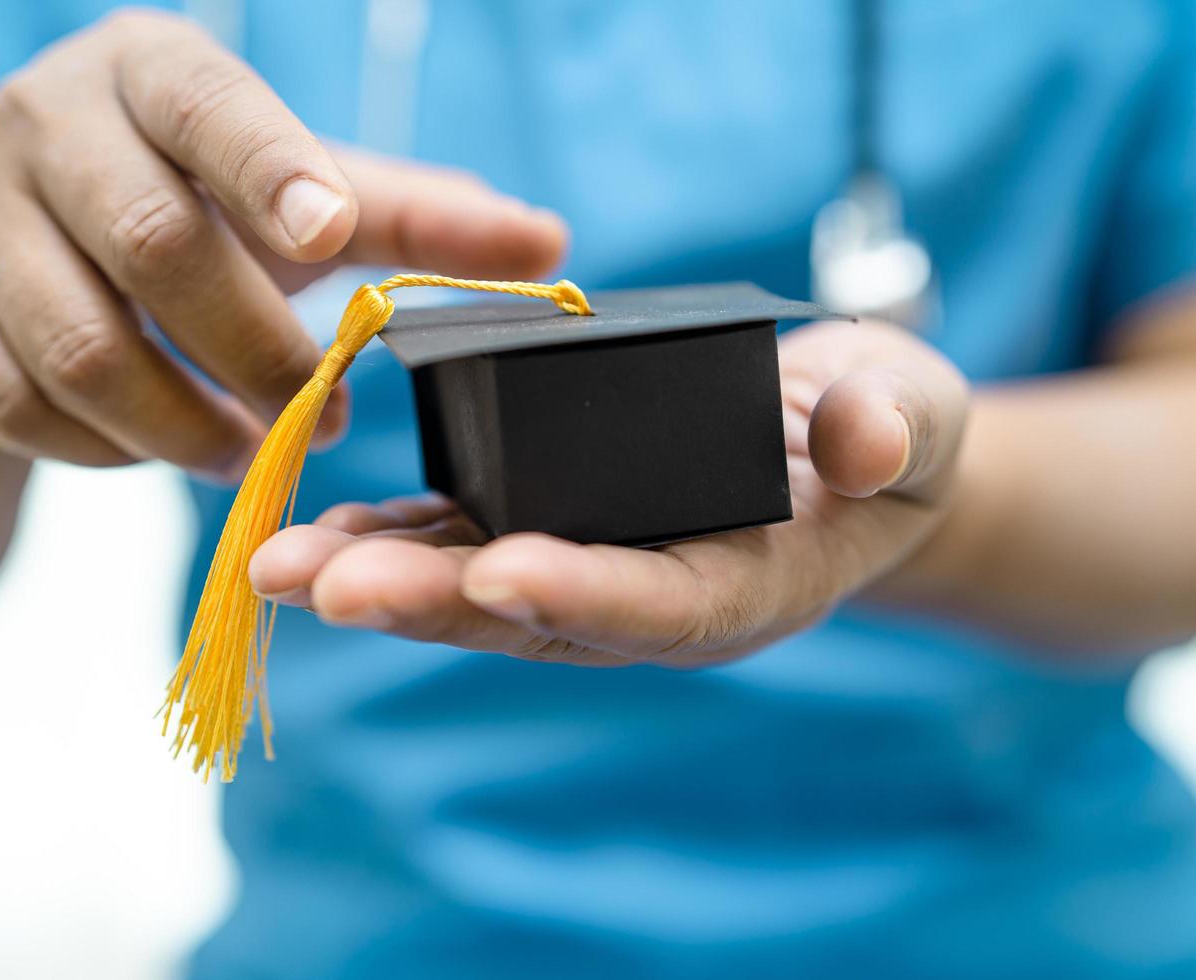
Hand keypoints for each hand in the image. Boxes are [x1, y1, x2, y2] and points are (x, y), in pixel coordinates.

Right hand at [0, 10, 564, 480]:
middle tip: (328, 411)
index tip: (330, 237)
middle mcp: (45, 123)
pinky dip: (109, 450)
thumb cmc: (196, 205)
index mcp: (149, 71)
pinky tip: (165, 447)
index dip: (266, 167)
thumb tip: (550, 246)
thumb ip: (415, 222)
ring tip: (255, 450)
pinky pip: (21, 408)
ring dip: (187, 424)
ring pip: (80, 347)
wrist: (27, 242)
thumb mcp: (299, 194)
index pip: (205, 104)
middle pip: (149, 241)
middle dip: (256, 350)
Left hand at [249, 319, 968, 666]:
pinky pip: (466, 537)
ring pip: (477, 586)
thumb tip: (865, 437)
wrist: (843, 450)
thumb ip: (897, 427)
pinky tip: (317, 530)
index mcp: (742, 585)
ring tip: (276, 566)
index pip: (659, 604)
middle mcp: (649, 596)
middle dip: (430, 600)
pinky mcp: (552, 524)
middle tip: (324, 585)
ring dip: (378, 574)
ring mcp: (592, 566)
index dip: (583, 593)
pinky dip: (394, 534)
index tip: (502, 574)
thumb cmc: (886, 432)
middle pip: (532, 613)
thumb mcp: (918, 418)